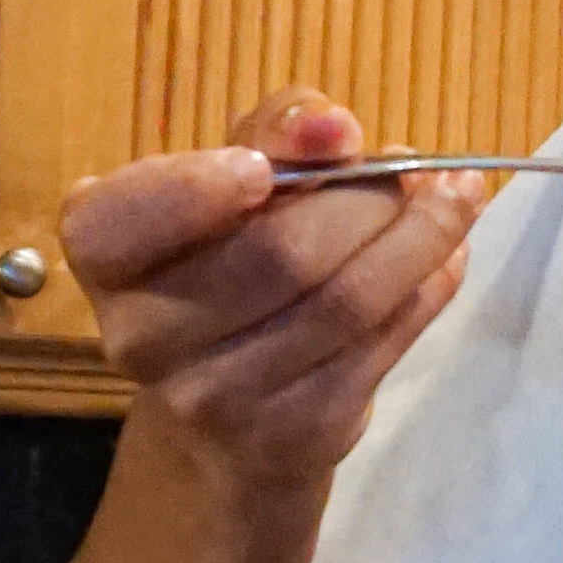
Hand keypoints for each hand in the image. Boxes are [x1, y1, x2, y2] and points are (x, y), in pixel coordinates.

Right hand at [58, 89, 487, 494]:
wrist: (227, 419)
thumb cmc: (227, 264)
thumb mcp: (232, 180)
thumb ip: (274, 133)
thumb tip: (334, 126)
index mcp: (106, 254)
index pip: (127, 220)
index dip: (194, 189)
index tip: (259, 168)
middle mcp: (140, 335)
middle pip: (278, 254)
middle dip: (366, 198)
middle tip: (413, 169)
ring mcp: (215, 398)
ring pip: (345, 302)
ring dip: (420, 239)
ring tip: (456, 197)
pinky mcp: (292, 436)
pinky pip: (379, 347)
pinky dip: (427, 289)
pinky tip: (445, 255)